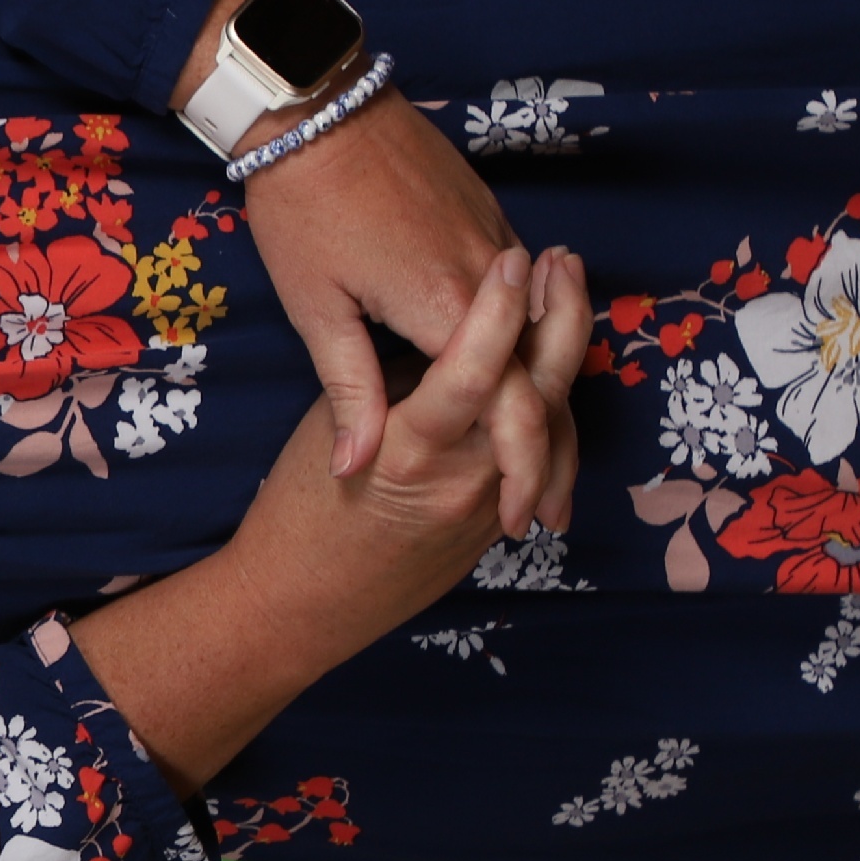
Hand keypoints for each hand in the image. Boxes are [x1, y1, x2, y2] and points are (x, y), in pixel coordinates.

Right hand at [69, 245, 592, 796]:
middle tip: (564, 259)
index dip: (501, 308)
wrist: (304, 604)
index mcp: (411, 450)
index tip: (516, 256)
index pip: (476, 368)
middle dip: (561, 318)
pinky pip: (537, 450)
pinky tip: (547, 361)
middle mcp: (467, 477)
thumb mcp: (326, 430)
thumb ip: (387, 384)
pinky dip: (548, 398)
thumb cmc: (295, 510)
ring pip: (553, 419)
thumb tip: (435, 338)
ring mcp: (492, 502)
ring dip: (564, 354)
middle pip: (540, 390)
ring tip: (564, 295)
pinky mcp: (497, 519)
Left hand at [240, 94, 578, 534]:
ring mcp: (496, 241)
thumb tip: (359, 466)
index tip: (523, 521)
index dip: (526, 471)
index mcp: (448, 306)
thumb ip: (352, 389)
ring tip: (542, 470)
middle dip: (553, 455)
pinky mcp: (489, 220)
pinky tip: (523, 388)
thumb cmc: (302, 209)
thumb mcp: (316, 307)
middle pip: (546, 382)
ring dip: (547, 406)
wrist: (317, 108)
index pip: (514, 408)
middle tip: (548, 516)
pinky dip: (535, 350)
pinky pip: (529, 300)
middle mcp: (490, 276)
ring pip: (545, 339)